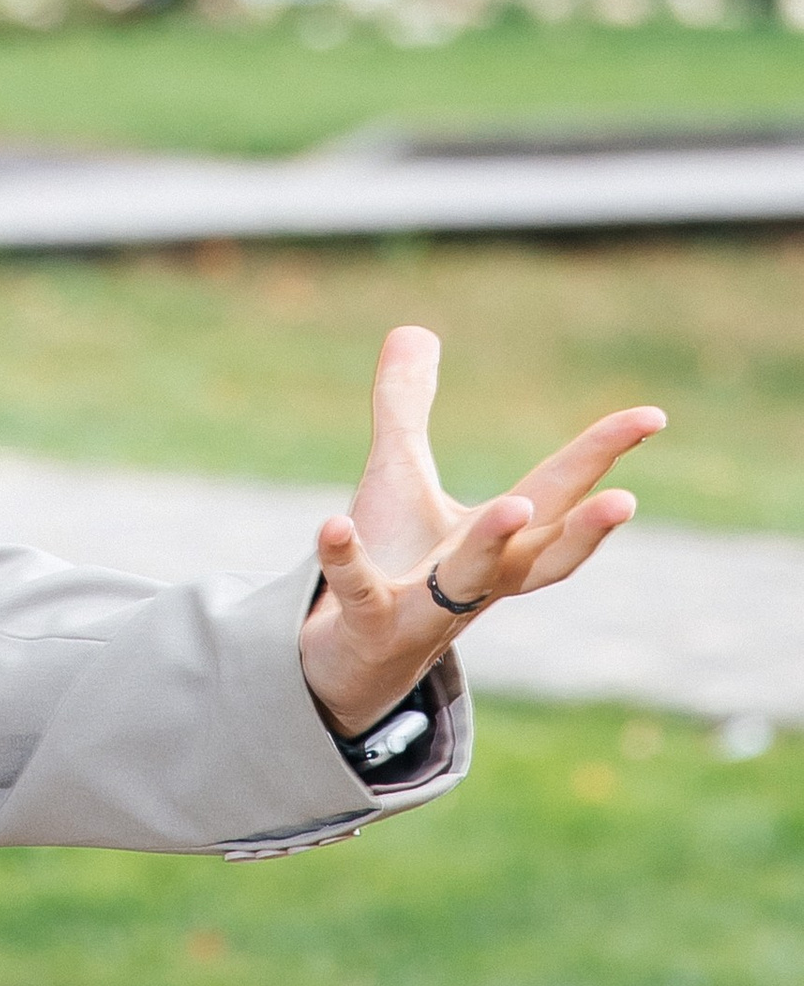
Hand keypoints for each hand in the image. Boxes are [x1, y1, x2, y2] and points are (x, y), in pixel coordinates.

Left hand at [295, 324, 665, 740]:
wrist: (347, 655)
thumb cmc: (389, 560)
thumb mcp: (398, 475)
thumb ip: (405, 404)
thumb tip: (416, 330)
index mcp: (497, 543)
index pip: (560, 492)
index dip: (604, 455)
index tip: (653, 415)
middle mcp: (476, 580)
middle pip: (542, 557)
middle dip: (585, 532)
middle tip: (626, 500)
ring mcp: (425, 606)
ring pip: (468, 581)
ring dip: (493, 545)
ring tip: (512, 505)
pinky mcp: (368, 622)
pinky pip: (359, 590)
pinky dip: (346, 559)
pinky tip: (332, 524)